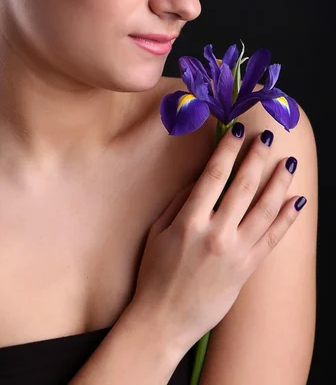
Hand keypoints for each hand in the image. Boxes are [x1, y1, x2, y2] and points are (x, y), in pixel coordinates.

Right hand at [129, 123, 303, 353]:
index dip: (228, 149)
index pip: (214, 176)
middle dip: (257, 157)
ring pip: (265, 210)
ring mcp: (235, 253)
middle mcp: (216, 234)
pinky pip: (273, 239)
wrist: (163, 321)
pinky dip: (287, 218)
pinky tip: (297, 201)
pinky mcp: (247, 270)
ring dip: (279, 182)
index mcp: (189, 222)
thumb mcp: (156, 233)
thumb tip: (200, 180)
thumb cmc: (154, 275)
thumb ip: (178, 203)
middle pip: (244, 187)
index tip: (237, 131)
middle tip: (267, 137)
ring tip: (289, 162)